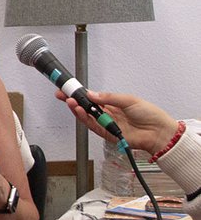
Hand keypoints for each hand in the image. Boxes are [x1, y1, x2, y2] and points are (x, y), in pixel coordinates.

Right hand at [56, 89, 178, 154]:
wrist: (158, 132)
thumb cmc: (150, 115)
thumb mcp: (129, 100)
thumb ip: (109, 98)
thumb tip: (92, 94)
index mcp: (112, 103)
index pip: (92, 96)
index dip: (80, 92)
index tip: (69, 87)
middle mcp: (107, 113)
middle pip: (85, 106)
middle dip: (72, 99)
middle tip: (61, 93)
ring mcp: (105, 123)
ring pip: (85, 115)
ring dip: (75, 108)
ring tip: (68, 100)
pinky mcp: (106, 132)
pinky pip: (91, 124)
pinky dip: (83, 117)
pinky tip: (78, 110)